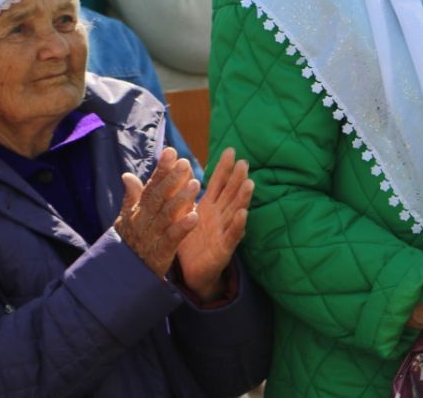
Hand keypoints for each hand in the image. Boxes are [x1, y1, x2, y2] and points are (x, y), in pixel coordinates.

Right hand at [114, 147, 199, 277]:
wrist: (124, 275)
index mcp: (139, 210)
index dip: (161, 169)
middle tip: (186, 162)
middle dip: (171, 179)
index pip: (151, 185)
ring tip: (196, 184)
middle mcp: (144, 220)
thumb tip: (127, 175)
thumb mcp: (128, 218)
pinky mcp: (161, 252)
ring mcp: (152, 236)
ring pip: (166, 215)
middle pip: (158, 197)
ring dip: (181, 199)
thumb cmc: (130, 241)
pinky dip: (182, 227)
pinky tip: (195, 216)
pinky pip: (172, 238)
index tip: (171, 151)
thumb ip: (132, 197)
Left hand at [177, 148, 253, 302]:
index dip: (223, 168)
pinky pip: (232, 235)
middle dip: (237, 178)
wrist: (191, 273)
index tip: (229, 150)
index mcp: (210, 206)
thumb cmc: (190, 240)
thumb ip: (181, 193)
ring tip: (249, 183)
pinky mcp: (224, 248)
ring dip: (243, 198)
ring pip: (235, 211)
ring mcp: (224, 231)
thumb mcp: (183, 214)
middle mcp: (220, 216)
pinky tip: (243, 214)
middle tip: (243, 162)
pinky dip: (238, 225)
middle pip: (230, 193)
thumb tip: (173, 171)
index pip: (218, 183)